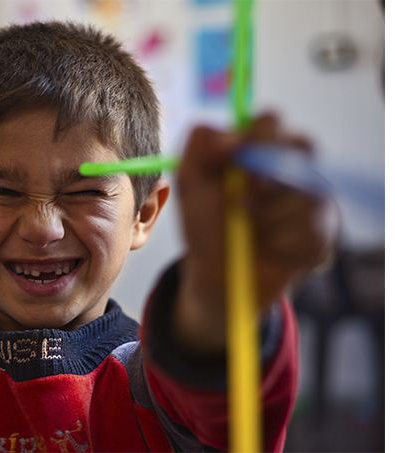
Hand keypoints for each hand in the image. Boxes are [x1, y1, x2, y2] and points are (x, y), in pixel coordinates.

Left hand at [173, 114, 334, 354]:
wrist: (217, 275)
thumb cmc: (204, 224)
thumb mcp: (190, 184)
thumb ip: (199, 148)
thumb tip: (230, 137)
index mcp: (256, 149)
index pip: (270, 121)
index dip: (257, 136)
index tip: (232, 158)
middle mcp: (290, 166)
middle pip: (302, 144)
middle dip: (270, 174)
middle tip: (243, 201)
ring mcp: (311, 196)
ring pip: (307, 190)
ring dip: (268, 216)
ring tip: (248, 230)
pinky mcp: (323, 229)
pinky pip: (313, 229)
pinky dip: (281, 242)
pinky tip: (268, 249)